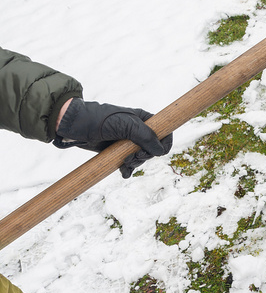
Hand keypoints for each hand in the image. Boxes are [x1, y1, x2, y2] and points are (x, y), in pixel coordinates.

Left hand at [54, 98, 172, 177]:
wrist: (74, 126)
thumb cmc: (99, 119)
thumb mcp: (125, 125)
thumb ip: (144, 136)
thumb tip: (160, 151)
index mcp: (143, 119)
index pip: (164, 131)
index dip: (164, 143)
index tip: (157, 152)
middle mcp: (138, 130)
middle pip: (152, 148)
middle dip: (144, 156)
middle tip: (132, 157)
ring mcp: (127, 142)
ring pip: (140, 158)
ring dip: (134, 163)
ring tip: (124, 163)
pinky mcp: (117, 151)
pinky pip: (129, 163)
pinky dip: (127, 169)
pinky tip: (123, 172)